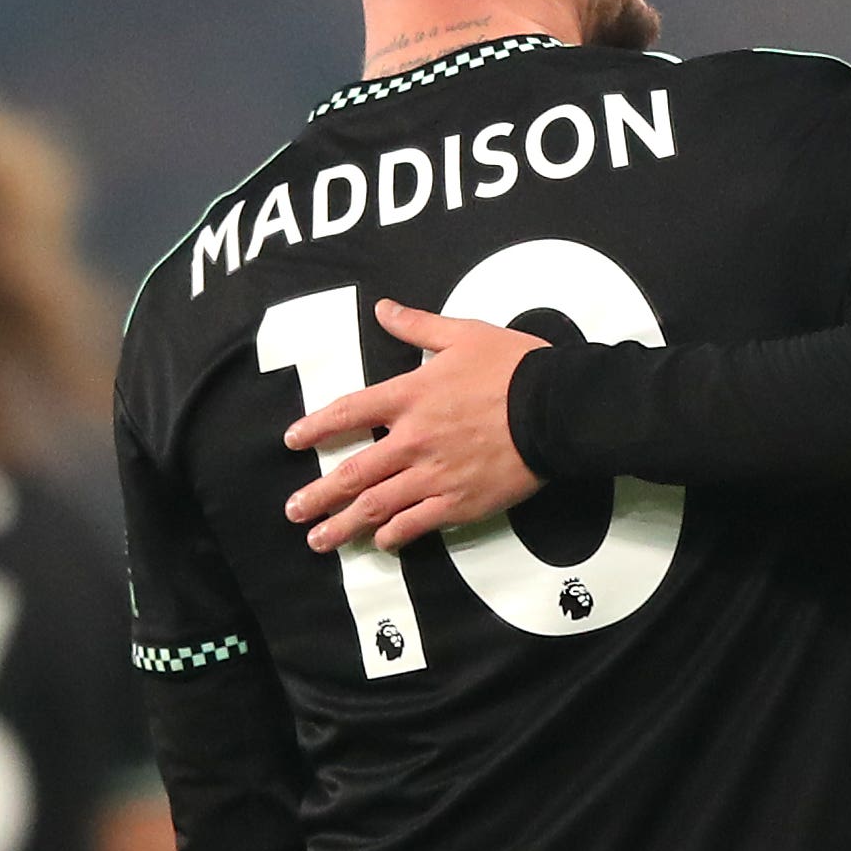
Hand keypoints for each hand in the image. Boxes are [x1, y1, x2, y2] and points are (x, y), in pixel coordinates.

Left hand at [282, 303, 547, 551]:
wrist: (557, 408)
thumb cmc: (515, 367)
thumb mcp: (464, 334)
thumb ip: (417, 327)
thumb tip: (383, 308)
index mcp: (410, 396)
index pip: (348, 413)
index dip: (315, 428)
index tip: (292, 440)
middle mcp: (413, 440)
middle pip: (352, 472)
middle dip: (317, 495)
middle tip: (293, 512)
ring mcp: (435, 475)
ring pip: (376, 505)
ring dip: (343, 525)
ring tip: (319, 540)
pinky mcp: (460, 502)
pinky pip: (417, 523)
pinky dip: (394, 534)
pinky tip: (380, 542)